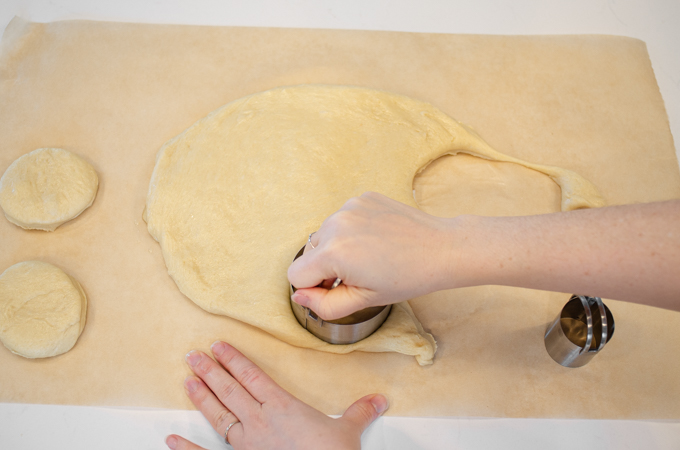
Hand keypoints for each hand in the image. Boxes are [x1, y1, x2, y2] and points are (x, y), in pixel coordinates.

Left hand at [166, 341, 387, 449]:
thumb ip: (360, 412)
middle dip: (210, 369)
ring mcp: (247, 443)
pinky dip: (188, 449)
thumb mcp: (348, 432)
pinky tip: (172, 441)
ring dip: (201, 396)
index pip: (252, 376)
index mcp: (282, 407)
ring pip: (218, 414)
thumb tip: (378, 400)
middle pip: (230, 389)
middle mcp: (259, 421)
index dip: (234, 359)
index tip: (219, 345)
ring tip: (187, 378)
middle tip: (193, 354)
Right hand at [288, 192, 454, 319]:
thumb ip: (324, 305)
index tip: (337, 289)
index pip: (295, 275)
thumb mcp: (364, 300)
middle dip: (325, 267)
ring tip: (369, 255)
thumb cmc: (407, 277)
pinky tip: (375, 239)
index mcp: (333, 253)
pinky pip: (342, 219)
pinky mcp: (361, 198)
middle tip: (358, 274)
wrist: (441, 248)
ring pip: (324, 235)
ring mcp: (349, 207)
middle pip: (309, 254)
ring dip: (337, 247)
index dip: (313, 288)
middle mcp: (335, 224)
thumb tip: (300, 297)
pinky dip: (352, 230)